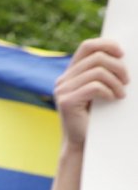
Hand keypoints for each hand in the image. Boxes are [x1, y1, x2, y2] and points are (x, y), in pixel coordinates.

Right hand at [57, 38, 126, 154]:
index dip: (107, 45)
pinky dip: (109, 91)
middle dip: (118, 67)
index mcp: (71, 73)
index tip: (123, 54)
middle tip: (127, 81)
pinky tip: (112, 99)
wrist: (84, 144)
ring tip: (122, 94)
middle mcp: (63, 80)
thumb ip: (103, 73)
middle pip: (96, 57)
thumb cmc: (96, 117)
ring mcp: (62, 90)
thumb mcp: (100, 90)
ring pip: (98, 71)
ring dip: (116, 82)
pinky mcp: (66, 102)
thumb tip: (122, 55)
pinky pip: (94, 86)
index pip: (87, 46)